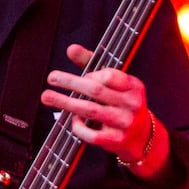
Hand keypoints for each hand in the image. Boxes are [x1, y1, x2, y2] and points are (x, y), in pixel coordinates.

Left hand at [40, 44, 162, 173]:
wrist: (141, 135)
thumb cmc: (121, 102)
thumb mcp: (114, 82)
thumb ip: (92, 64)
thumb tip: (71, 48)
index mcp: (133, 86)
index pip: (109, 75)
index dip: (92, 74)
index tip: (83, 76)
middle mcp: (131, 104)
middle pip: (96, 90)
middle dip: (71, 82)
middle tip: (52, 78)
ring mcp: (124, 123)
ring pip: (90, 111)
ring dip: (66, 102)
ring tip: (47, 97)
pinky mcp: (116, 141)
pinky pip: (91, 134)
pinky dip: (78, 126)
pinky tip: (72, 120)